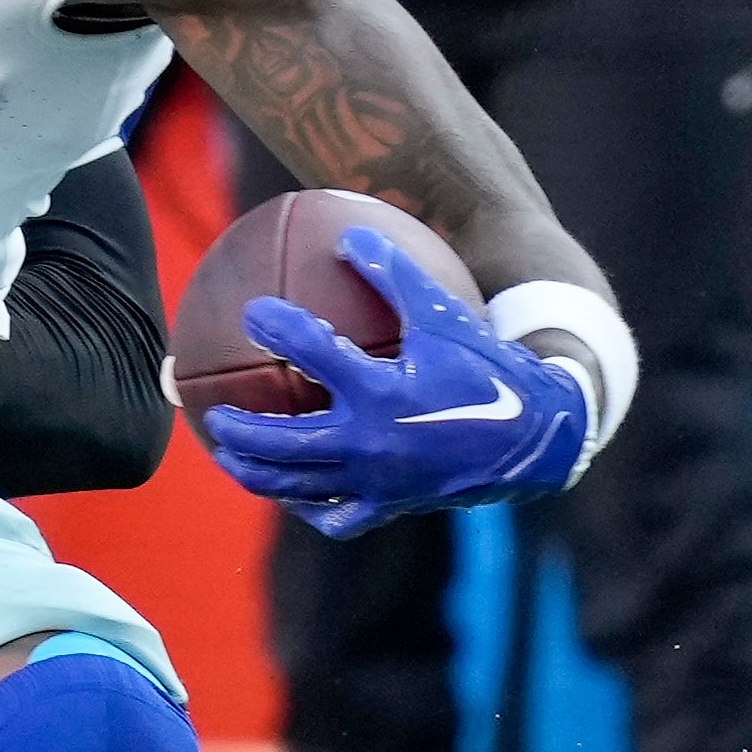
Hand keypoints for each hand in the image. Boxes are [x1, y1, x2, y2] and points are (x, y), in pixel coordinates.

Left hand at [199, 229, 589, 536]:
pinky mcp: (392, 506)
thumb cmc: (487, 369)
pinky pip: (337, 518)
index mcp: (384, 392)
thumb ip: (396, 275)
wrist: (536, 435)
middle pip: (286, 443)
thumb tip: (352, 233)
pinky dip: (308, 508)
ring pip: (299, 486)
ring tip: (229, 457)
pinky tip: (291, 494)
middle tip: (215, 412)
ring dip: (256, 473)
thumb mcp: (445, 315)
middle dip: (242, 429)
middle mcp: (373, 443)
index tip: (251, 313)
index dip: (278, 328)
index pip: (314, 353)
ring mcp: (379, 482)